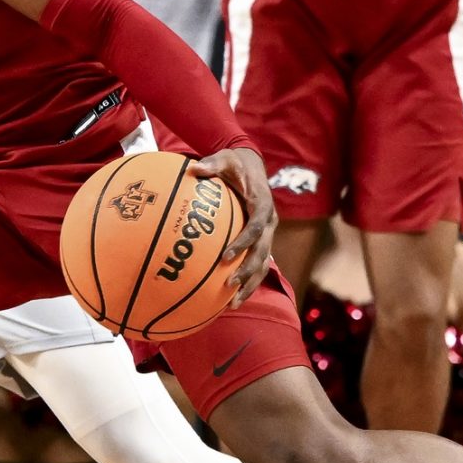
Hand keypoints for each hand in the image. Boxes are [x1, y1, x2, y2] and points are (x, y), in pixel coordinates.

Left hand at [187, 147, 275, 303]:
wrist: (252, 166)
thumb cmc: (235, 163)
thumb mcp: (225, 158)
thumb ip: (212, 164)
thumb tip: (193, 168)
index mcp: (263, 204)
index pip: (256, 227)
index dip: (243, 243)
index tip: (226, 257)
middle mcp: (269, 222)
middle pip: (262, 252)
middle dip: (247, 270)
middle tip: (229, 284)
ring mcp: (267, 234)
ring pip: (263, 264)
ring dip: (250, 284)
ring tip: (233, 304)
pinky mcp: (262, 241)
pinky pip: (258, 265)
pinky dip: (248, 282)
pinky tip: (231, 300)